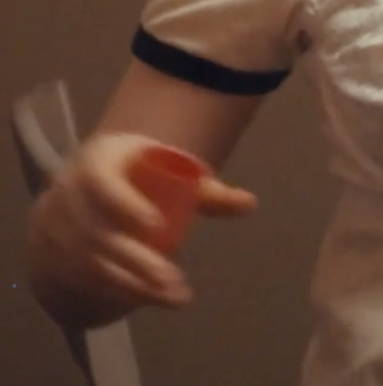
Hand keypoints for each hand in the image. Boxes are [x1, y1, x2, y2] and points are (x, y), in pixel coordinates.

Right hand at [25, 132, 255, 327]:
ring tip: (171, 296)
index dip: (125, 205)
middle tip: (173, 278)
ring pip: (89, 262)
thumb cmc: (137, 170)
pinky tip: (143, 301)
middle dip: (136, 260)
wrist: (86, 180)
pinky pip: (78, 277)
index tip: (157, 225)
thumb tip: (250, 204)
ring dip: (129, 284)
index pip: (103, 183)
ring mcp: (56, 225)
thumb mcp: (168, 168)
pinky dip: (111, 291)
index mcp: (98, 161)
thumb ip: (207, 189)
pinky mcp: (52, 252)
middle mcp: (69, 193)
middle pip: (98, 233)